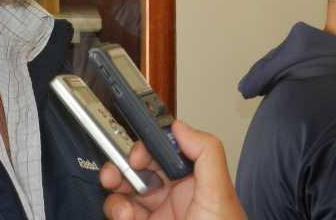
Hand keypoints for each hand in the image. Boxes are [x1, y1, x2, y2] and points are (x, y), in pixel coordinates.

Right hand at [99, 121, 244, 219]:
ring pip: (122, 191)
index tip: (138, 152)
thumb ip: (206, 154)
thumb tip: (180, 125)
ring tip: (124, 207)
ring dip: (116, 193)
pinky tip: (128, 219)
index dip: (147, 146)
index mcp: (195, 183)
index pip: (165, 151)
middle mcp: (173, 198)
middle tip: (116, 173)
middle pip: (138, 168)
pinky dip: (116, 213)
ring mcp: (154, 216)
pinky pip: (118, 213)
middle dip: (122, 167)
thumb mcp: (219, 196)